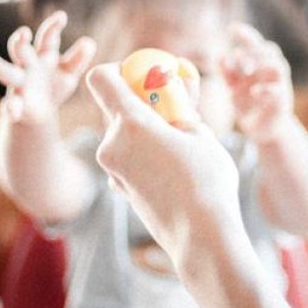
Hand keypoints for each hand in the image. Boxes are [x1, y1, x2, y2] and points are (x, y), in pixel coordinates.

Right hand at [0, 10, 96, 127]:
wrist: (40, 113)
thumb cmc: (55, 85)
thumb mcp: (69, 73)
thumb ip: (78, 59)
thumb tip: (89, 42)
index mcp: (43, 55)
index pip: (46, 37)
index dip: (53, 26)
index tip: (62, 17)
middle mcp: (27, 66)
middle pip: (20, 50)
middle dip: (20, 41)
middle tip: (23, 33)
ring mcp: (19, 84)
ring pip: (6, 72)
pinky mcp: (16, 104)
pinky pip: (10, 105)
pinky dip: (10, 107)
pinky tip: (13, 110)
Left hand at [87, 63, 243, 266]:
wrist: (201, 237)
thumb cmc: (207, 182)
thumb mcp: (201, 134)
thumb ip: (181, 109)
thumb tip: (176, 94)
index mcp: (131, 123)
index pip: (100, 78)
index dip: (118, 70)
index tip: (142, 77)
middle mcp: (112, 144)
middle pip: (114, 107)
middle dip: (141, 103)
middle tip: (173, 110)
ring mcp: (112, 170)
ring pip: (122, 134)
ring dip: (145, 130)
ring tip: (180, 143)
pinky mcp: (118, 188)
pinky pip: (126, 158)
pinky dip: (143, 154)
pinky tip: (172, 168)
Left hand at [222, 24, 294, 142]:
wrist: (263, 130)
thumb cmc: (248, 105)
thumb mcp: (234, 87)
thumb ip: (227, 73)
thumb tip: (219, 57)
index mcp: (260, 65)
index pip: (257, 44)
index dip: (247, 35)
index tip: (232, 28)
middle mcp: (272, 72)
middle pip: (270, 51)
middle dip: (253, 50)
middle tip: (237, 57)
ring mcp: (280, 86)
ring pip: (279, 66)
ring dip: (262, 64)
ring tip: (245, 70)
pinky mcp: (282, 102)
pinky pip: (278, 91)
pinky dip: (266, 89)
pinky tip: (254, 91)